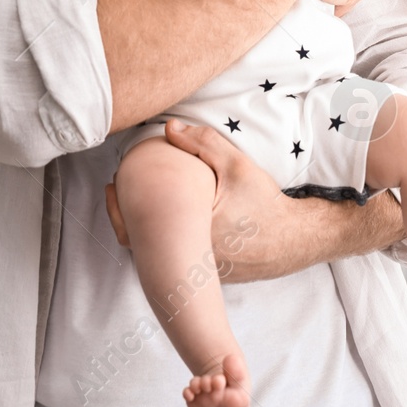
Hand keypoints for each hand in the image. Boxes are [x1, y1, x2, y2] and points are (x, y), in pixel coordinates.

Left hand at [104, 119, 292, 281]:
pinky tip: (169, 222)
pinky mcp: (209, 278)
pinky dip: (170, 243)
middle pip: (146, 242)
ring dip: (150, 232)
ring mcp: (200, 274)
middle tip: (116, 192)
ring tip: (138, 204)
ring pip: (163, 255)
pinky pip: (179, 262)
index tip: (112, 186)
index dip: (118, 207)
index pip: (140, 226)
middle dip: (130, 218)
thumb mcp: (236, 165)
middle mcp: (193, 261)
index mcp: (193, 234)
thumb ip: (202, 143)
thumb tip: (170, 127)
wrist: (294, 239)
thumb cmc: (265, 203)